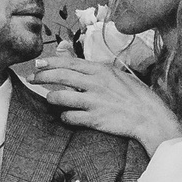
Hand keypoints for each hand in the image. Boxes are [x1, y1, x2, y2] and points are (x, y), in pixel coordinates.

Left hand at [30, 52, 181, 151]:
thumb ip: (97, 72)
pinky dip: (65, 116)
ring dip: (51, 97)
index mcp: (100, 70)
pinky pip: (70, 117)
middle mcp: (94, 83)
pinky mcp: (94, 119)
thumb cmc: (136, 96)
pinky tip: (67, 116)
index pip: (69, 62)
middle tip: (32, 78)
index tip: (38, 63)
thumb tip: (78, 69)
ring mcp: (93, 101)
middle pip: (60, 76)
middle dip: (42, 76)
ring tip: (50, 99)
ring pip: (60, 96)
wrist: (149, 116)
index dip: (50, 62)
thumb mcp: (117, 76)